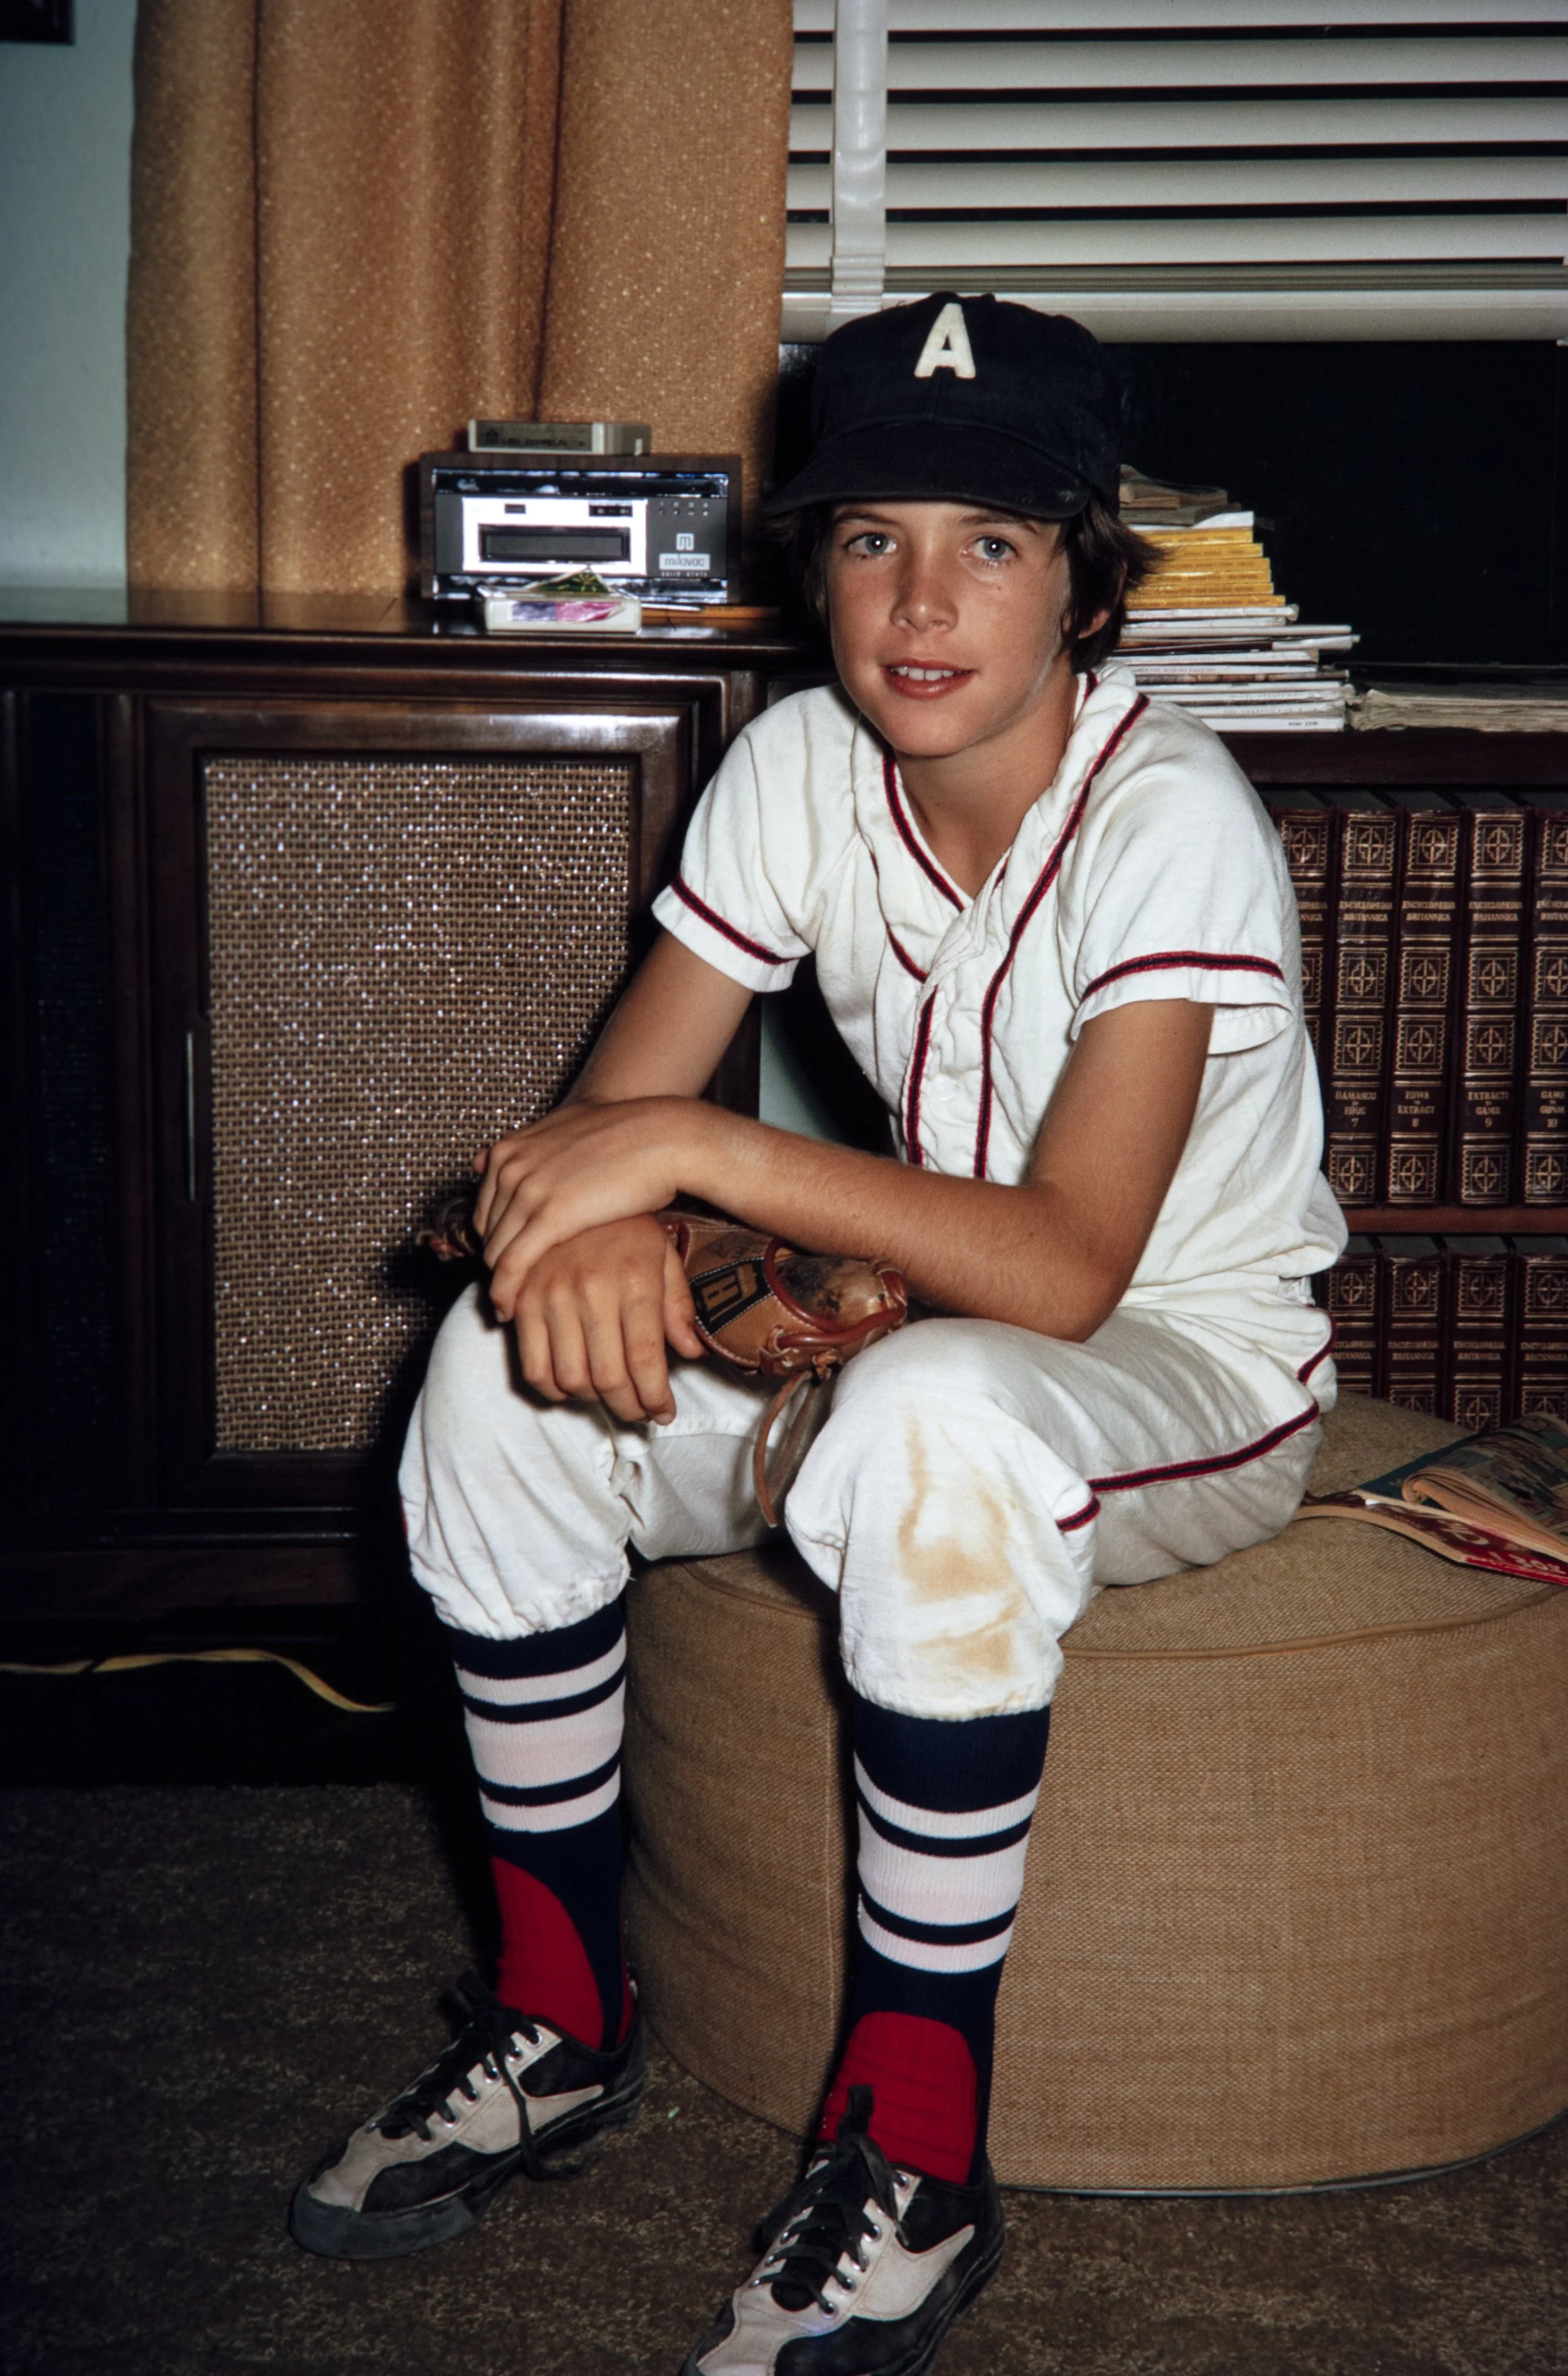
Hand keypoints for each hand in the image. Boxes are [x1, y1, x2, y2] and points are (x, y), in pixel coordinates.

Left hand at [474, 1096, 720, 1319]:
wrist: (662, 1138)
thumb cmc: (625, 1137)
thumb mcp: (563, 1132)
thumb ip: (522, 1151)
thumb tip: (481, 1159)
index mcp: (510, 1150)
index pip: (484, 1209)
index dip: (497, 1239)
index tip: (510, 1260)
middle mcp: (510, 1167)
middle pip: (487, 1232)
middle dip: (499, 1262)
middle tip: (513, 1287)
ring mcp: (527, 1190)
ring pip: (495, 1252)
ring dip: (501, 1282)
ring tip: (512, 1305)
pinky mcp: (550, 1216)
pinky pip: (511, 1264)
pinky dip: (506, 1292)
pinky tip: (510, 1310)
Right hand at [513, 1215, 704, 1424]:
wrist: (574, 1180)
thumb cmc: (626, 1223)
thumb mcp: (663, 1255)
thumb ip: (677, 1305)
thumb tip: (690, 1352)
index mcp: (635, 1281)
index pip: (645, 1361)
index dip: (655, 1398)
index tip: (664, 1413)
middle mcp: (592, 1291)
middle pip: (608, 1378)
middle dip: (628, 1408)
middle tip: (640, 1413)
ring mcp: (552, 1295)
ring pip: (570, 1379)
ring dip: (592, 1402)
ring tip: (609, 1397)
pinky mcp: (522, 1299)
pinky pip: (531, 1365)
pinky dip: (551, 1388)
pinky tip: (571, 1385)